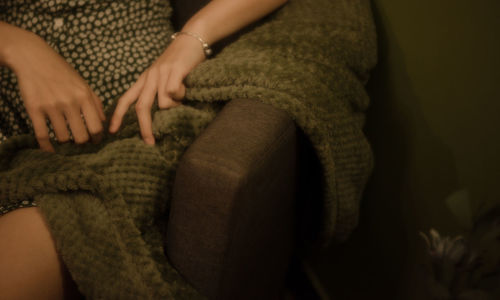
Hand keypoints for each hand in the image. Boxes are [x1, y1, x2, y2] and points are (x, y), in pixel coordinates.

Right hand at [7, 29, 104, 151]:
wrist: (33, 57)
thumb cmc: (62, 72)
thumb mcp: (83, 84)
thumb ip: (96, 103)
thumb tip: (104, 123)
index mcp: (84, 96)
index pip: (97, 127)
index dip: (97, 138)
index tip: (95, 142)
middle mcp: (70, 102)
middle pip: (82, 136)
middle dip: (82, 143)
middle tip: (80, 143)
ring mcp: (52, 106)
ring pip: (63, 138)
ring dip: (65, 142)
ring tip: (65, 140)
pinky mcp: (34, 108)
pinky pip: (42, 135)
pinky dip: (47, 147)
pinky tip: (49, 151)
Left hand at [109, 35, 205, 144]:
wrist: (191, 39)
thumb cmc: (180, 61)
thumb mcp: (164, 76)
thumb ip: (160, 92)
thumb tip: (161, 113)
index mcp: (144, 79)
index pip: (125, 99)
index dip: (117, 116)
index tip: (112, 131)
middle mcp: (149, 77)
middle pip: (141, 107)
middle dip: (144, 127)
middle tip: (150, 142)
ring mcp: (161, 73)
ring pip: (162, 103)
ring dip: (174, 106)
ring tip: (182, 97)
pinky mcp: (174, 70)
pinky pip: (174, 91)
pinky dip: (180, 95)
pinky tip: (186, 88)